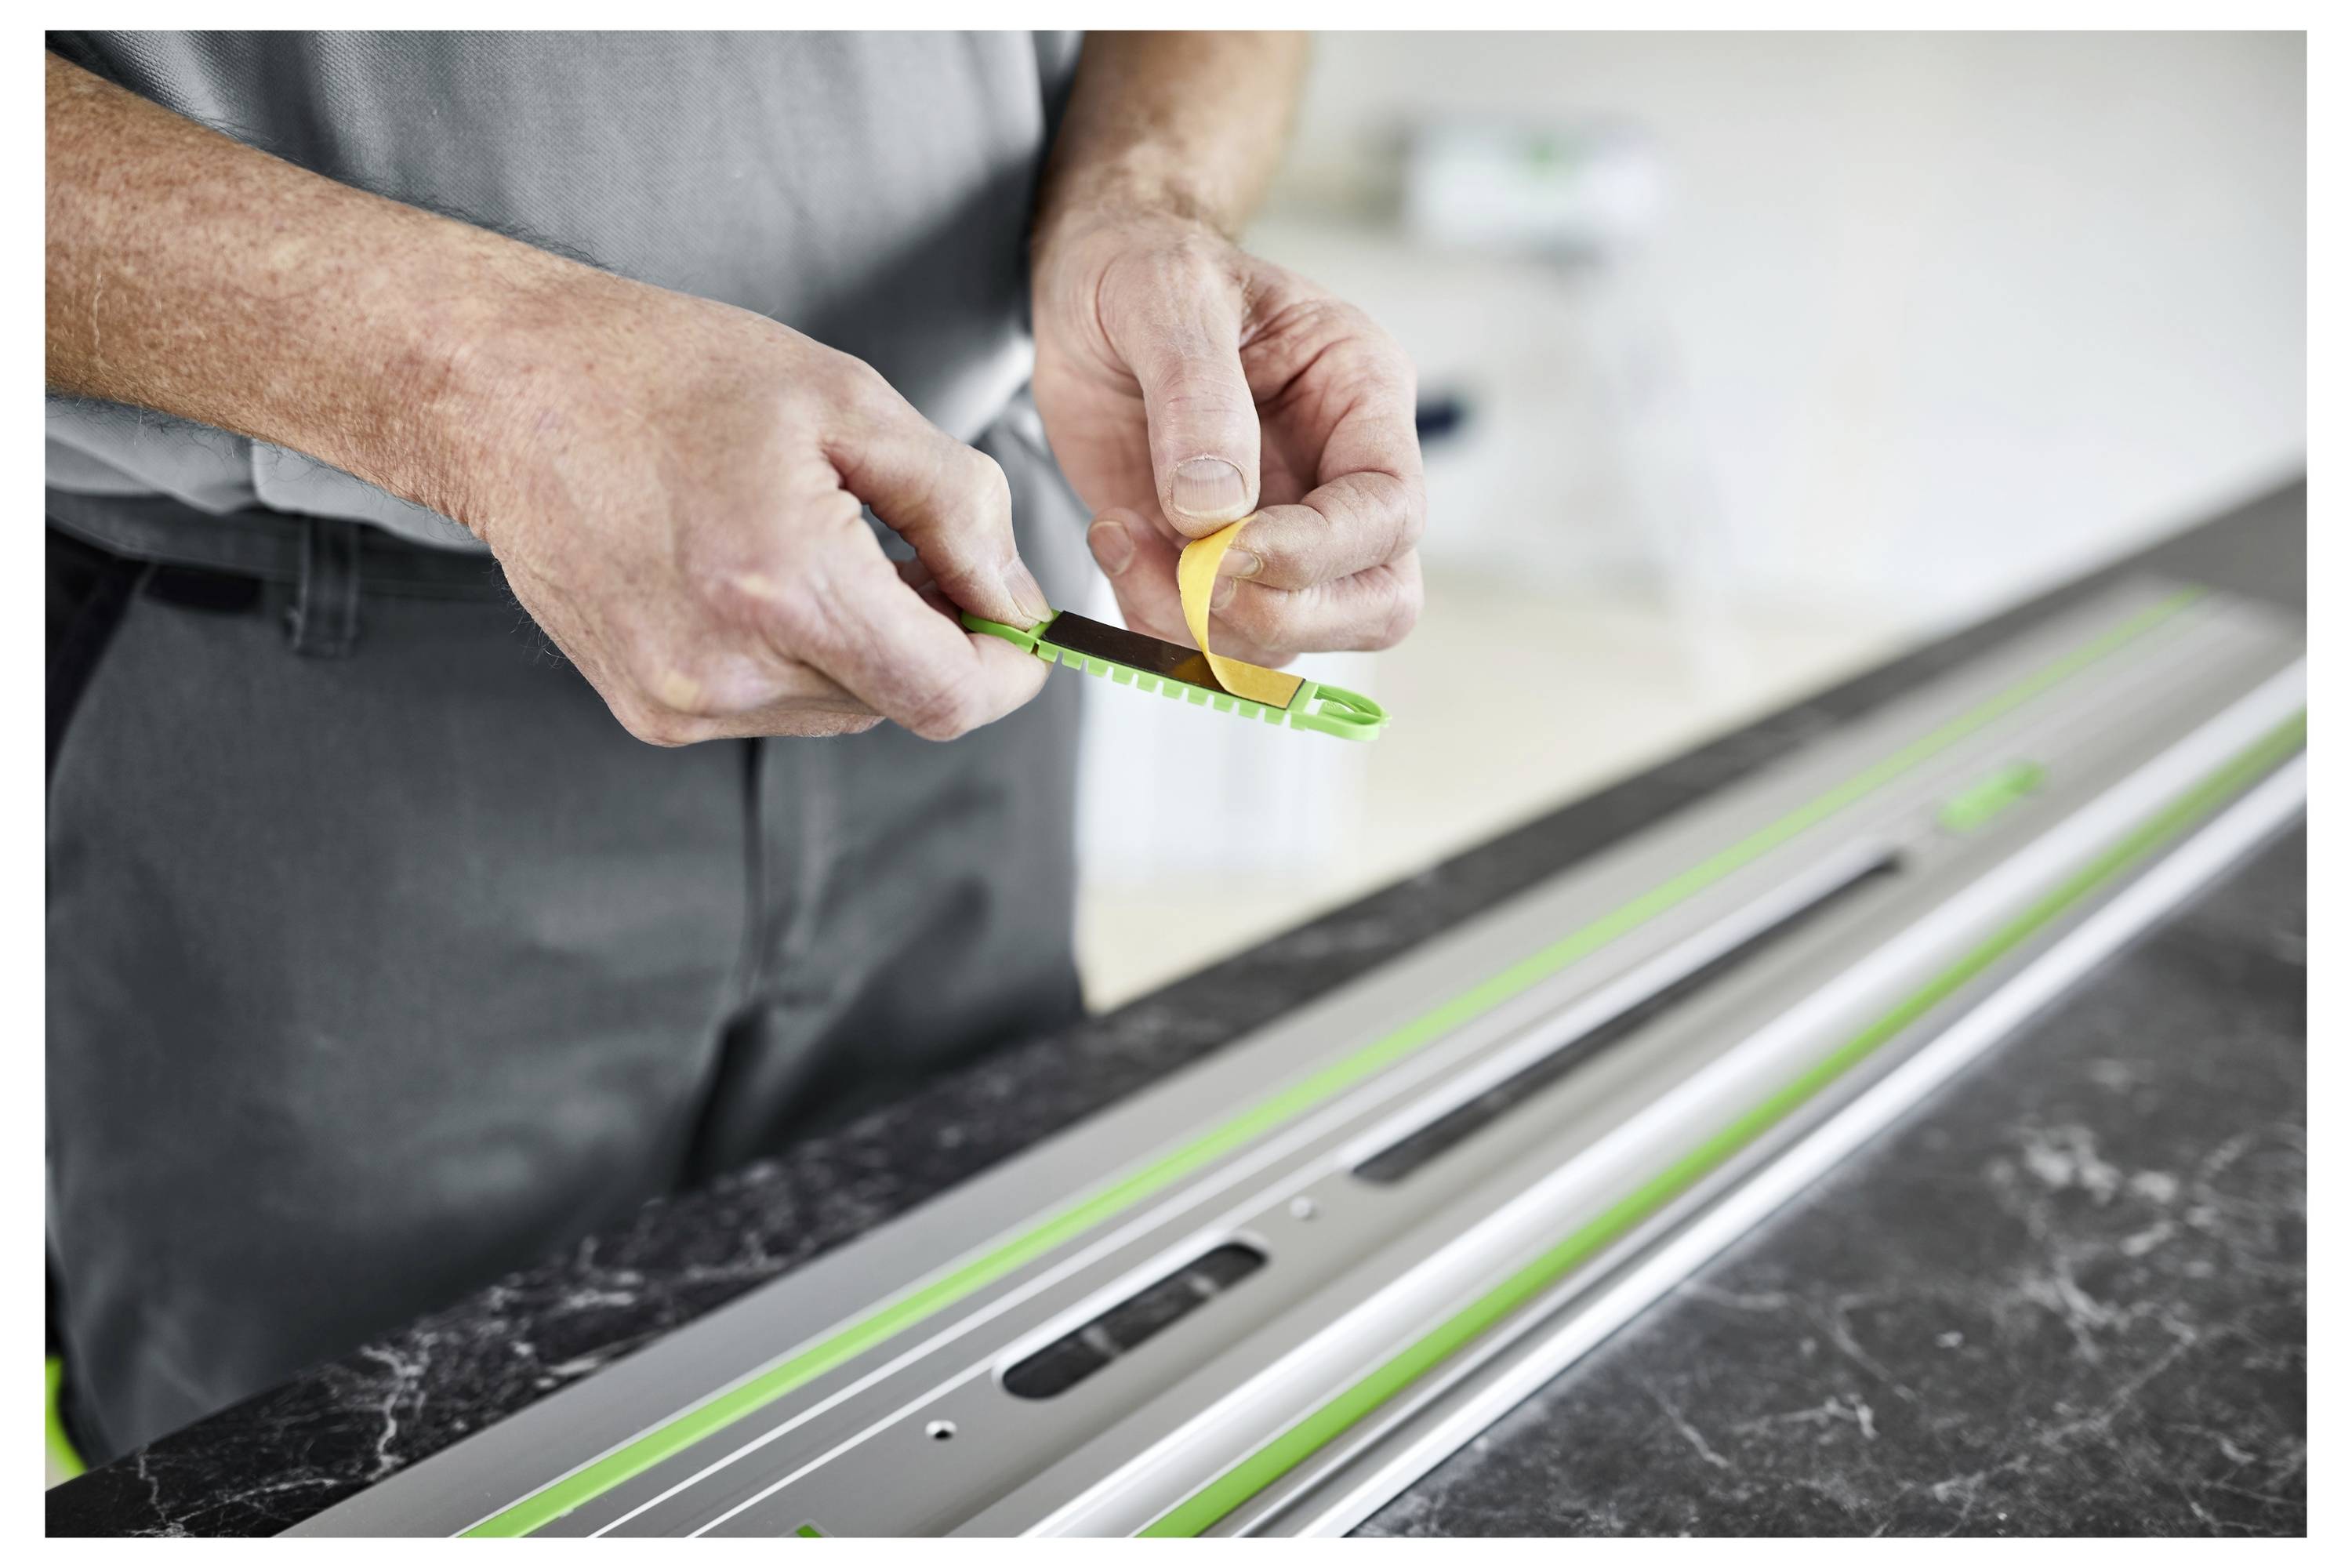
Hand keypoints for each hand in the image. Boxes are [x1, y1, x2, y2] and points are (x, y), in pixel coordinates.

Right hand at [461, 273, 1054, 744]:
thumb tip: (1019, 599)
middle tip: (915, 546)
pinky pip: (776, 705)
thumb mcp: (849, 403)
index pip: (949, 696)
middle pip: (900, 702)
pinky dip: (800, 653)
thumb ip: (959, 509)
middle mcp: (729, 669)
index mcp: (784, 589)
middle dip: (935, 637)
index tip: (1026, 629)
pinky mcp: (652, 713)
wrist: (505, 393)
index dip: (1010, 672)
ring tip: (820, 542)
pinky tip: (758, 572)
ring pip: (843, 707)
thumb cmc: (669, 375)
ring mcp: (682, 703)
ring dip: (865, 644)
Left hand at [1032, 208, 1423, 665]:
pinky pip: (1211, 640)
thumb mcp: (1165, 290)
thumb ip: (1195, 391)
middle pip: (1375, 603)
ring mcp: (1283, 531)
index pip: (1390, 512)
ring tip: (1120, 536)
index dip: (1316, 552)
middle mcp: (1338, 476)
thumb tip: (1216, 509)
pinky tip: (1113, 540)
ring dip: (1198, 620)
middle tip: (1185, 571)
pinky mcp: (1218, 566)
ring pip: (1290, 637)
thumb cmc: (1144, 266)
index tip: (1224, 547)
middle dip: (1276, 613)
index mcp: (1360, 395)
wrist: (1089, 292)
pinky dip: (1156, 621)